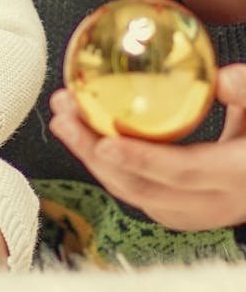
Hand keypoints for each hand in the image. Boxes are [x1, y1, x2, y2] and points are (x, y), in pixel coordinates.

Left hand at [49, 64, 245, 230]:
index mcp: (238, 175)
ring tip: (65, 121)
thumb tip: (222, 78)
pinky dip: (111, 170)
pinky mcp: (189, 210)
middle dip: (96, 155)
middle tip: (64, 118)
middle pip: (145, 189)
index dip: (142, 159)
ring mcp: (202, 212)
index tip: (105, 141)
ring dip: (95, 161)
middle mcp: (218, 203)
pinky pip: (142, 196)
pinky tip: (88, 140)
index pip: (184, 171)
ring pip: (138, 196)